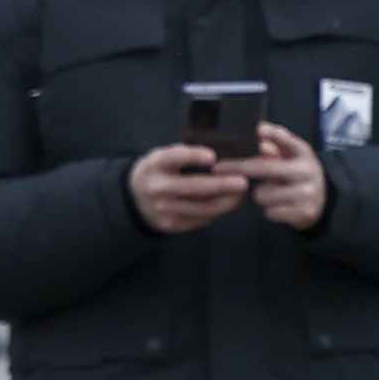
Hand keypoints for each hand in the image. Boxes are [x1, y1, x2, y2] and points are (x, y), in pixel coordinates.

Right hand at [129, 142, 250, 237]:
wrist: (135, 199)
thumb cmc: (160, 171)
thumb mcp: (164, 157)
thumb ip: (185, 156)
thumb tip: (223, 158)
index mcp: (155, 165)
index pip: (173, 158)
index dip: (193, 156)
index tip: (213, 156)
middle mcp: (156, 187)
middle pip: (193, 187)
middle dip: (221, 185)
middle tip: (243, 182)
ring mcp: (163, 208)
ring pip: (202, 208)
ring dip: (227, 201)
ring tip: (241, 194)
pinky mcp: (171, 224)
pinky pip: (201, 218)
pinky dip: (217, 210)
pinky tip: (226, 202)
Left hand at [241, 120, 332, 230]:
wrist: (323, 203)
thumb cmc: (296, 175)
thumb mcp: (290, 158)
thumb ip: (276, 147)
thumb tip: (262, 142)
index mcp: (303, 154)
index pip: (289, 141)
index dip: (274, 134)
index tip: (259, 129)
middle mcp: (307, 171)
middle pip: (263, 168)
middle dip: (236, 168)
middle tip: (217, 168)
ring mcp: (307, 193)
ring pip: (262, 194)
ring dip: (260, 195)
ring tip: (272, 194)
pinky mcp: (304, 213)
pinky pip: (269, 212)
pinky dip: (269, 211)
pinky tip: (279, 207)